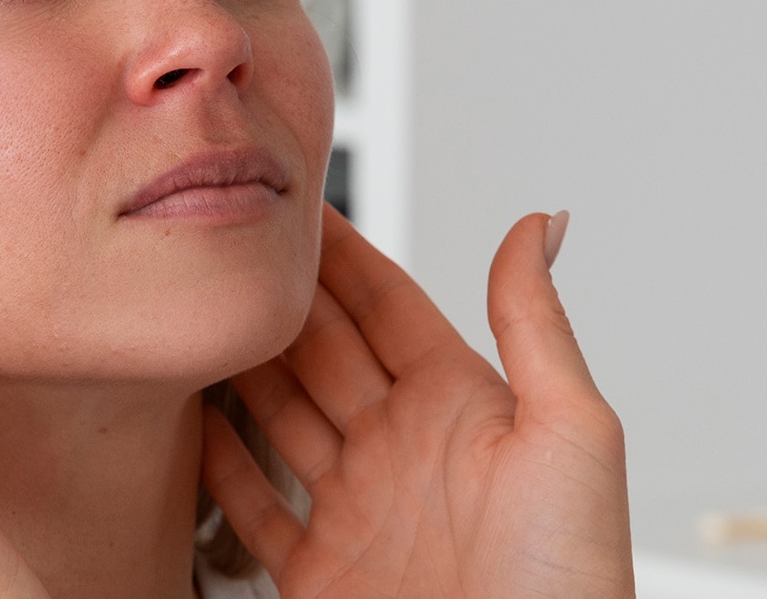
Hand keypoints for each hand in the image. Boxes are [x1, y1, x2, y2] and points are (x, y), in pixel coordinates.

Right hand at [203, 206, 633, 597]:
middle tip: (228, 242)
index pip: (387, 306)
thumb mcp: (571, 434)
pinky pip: (254, 504)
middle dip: (279, 295)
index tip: (298, 205)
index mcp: (460, 408)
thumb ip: (536, 325)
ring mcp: (357, 510)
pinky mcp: (318, 573)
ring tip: (199, 316)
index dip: (342, 254)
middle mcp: (402, 450)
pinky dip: (220, 464)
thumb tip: (541, 223)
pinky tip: (195, 424)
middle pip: (322, 350)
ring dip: (242, 367)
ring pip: (281, 415)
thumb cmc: (565, 581)